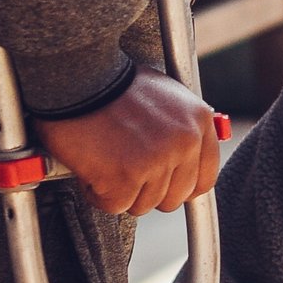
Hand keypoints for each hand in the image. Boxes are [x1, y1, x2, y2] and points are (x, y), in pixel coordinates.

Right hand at [37, 70, 225, 214]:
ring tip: (104, 160)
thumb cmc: (113, 85)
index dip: (180, 187)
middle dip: (146, 190)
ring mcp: (157, 161)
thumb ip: (180, 130)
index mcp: (198, 122)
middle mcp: (184, 143)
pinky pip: (114, 205)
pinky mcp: (126, 177)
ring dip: (119, 190)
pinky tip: (91, 167)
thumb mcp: (165, 97)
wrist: (78, 77)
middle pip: (173, 198)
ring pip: (142, 204)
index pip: (204, 178)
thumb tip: (186, 162)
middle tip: (124, 169)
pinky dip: (97, 193)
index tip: (163, 186)